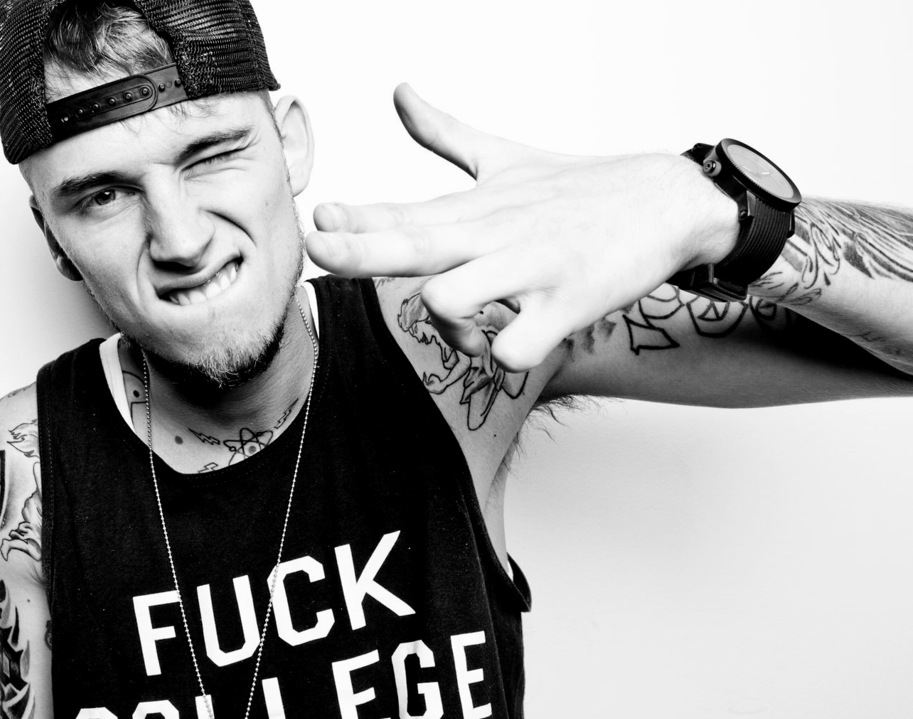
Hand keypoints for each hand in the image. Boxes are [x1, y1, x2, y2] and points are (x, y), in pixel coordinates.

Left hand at [305, 84, 737, 370]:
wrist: (669, 202)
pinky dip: (501, 356)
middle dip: (360, 249)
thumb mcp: (504, 157)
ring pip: (452, 298)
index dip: (356, 218)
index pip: (403, 212)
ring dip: (444, 327)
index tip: (319, 215)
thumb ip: (444, 132)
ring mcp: (529, 268)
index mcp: (475, 208)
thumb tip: (399, 92)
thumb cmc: (579, 191)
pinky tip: (505, 349)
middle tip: (318, 248)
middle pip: (413, 244)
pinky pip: (514, 347)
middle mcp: (494, 234)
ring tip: (468, 333)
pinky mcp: (567, 303)